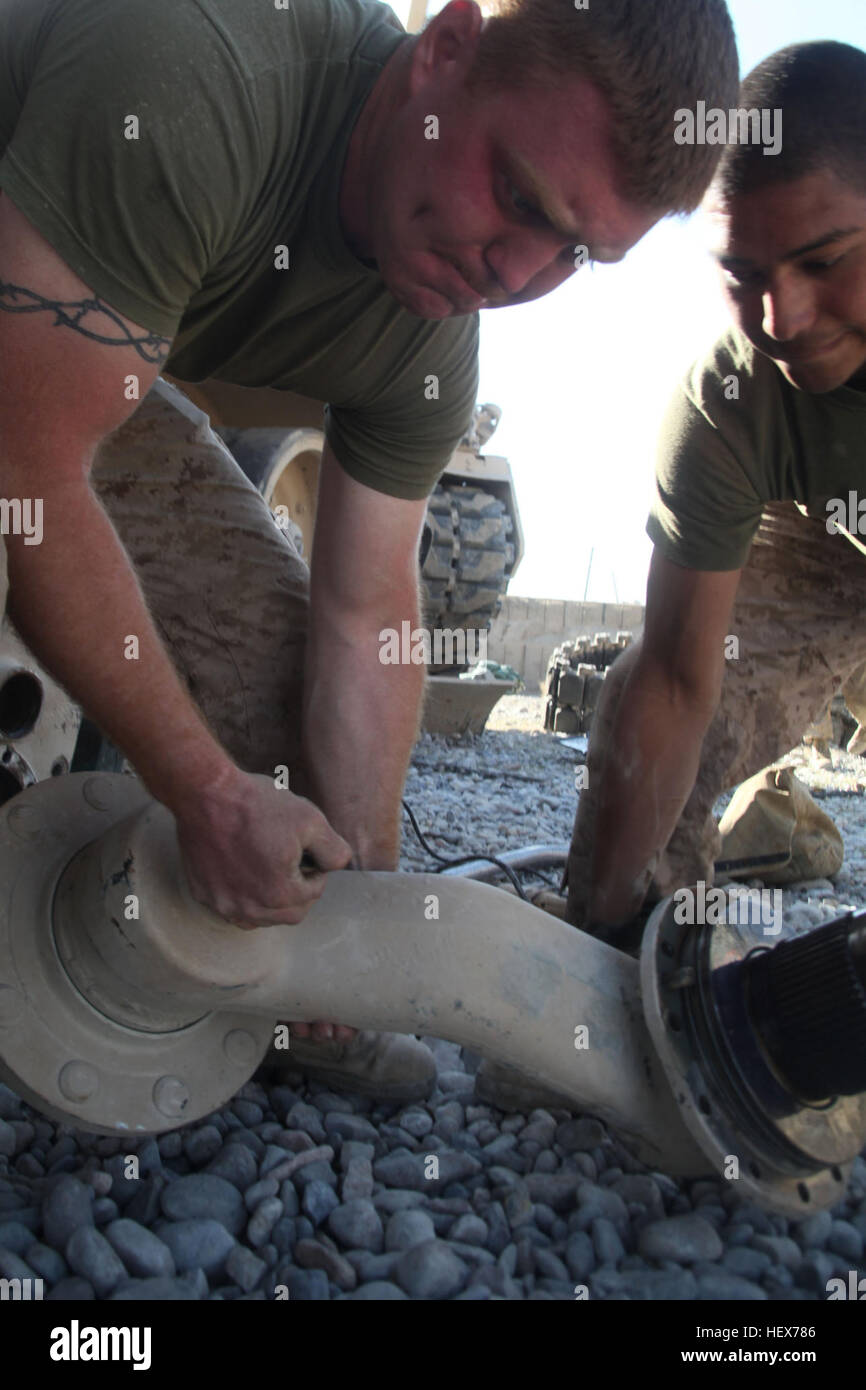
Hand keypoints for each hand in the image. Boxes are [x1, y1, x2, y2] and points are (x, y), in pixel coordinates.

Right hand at [175, 770, 352, 927]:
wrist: (207, 794)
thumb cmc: (258, 805)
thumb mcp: (311, 821)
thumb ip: (334, 851)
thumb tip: (338, 865)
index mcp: (279, 895)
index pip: (313, 893)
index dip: (316, 870)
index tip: (305, 851)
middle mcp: (249, 909)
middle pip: (289, 913)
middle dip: (297, 890)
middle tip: (292, 861)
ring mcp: (223, 905)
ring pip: (260, 917)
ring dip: (271, 901)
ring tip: (269, 869)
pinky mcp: (203, 895)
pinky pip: (231, 908)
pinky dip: (243, 897)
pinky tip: (244, 872)